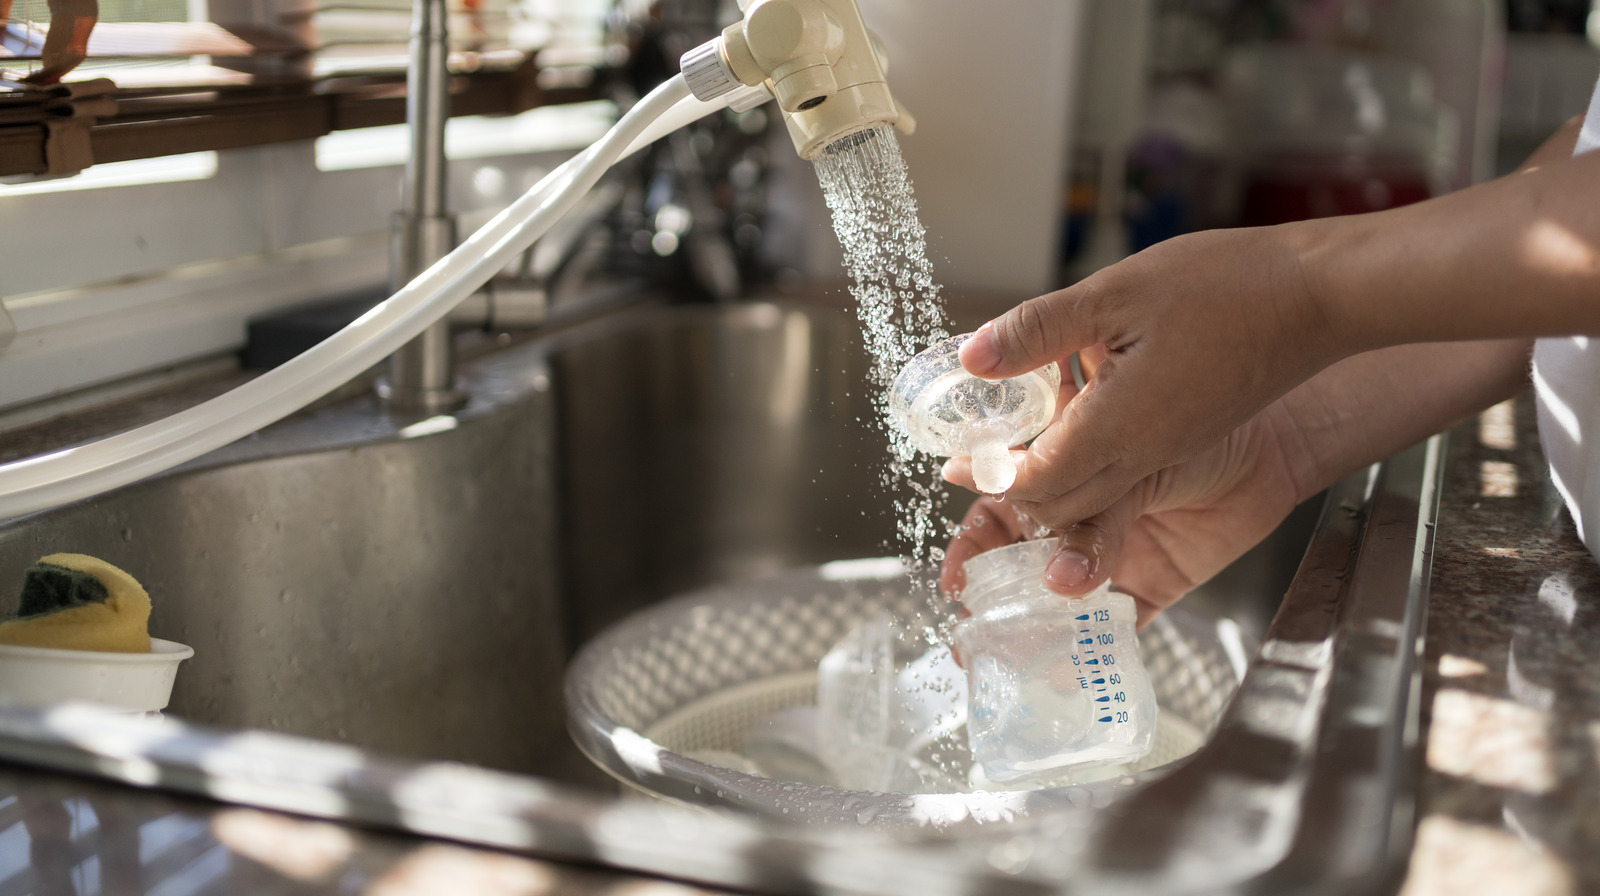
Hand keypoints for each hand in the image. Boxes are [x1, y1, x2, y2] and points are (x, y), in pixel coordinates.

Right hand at [941, 400, 1302, 627]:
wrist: (1272, 442)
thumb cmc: (1195, 418)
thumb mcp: (1127, 459)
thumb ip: (1091, 517)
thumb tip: (1055, 577)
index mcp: (1054, 469)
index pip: (997, 509)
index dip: (972, 545)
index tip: (957, 577)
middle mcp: (1073, 516)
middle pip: (1016, 564)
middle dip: (991, 601)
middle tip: (976, 632)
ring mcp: (1107, 554)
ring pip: (1056, 602)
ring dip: (1030, 632)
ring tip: (1013, 657)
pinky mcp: (1147, 587)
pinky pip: (1112, 630)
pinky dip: (1090, 656)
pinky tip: (1067, 674)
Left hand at [954, 223, 1340, 532]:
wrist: (1321, 298)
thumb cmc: (1228, 288)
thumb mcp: (1116, 293)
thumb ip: (1039, 330)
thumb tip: (972, 357)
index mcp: (1120, 428)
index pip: (1037, 483)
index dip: (991, 476)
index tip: (957, 462)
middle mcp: (1144, 454)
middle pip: (1062, 506)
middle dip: (1014, 497)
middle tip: (976, 466)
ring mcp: (1169, 450)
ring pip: (1094, 496)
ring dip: (1051, 486)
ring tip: (1014, 452)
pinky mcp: (1186, 437)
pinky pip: (1125, 476)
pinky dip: (1087, 467)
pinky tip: (1073, 422)